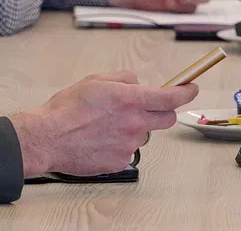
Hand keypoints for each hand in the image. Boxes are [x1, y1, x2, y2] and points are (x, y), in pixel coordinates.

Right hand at [9, 71, 198, 176]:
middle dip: (162, 111)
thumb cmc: (67, 108)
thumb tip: (137, 82)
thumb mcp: (95, 80)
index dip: (186, 92)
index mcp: (130, 100)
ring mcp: (129, 145)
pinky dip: (119, 143)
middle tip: (145, 107)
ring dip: (135, 128)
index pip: (171, 97)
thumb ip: (123, 78)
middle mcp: (135, 124)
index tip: (191, 89)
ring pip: (144, 135)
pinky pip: (128, 150)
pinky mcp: (120, 161)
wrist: (49, 138)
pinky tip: (100, 138)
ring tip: (106, 125)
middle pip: (166, 119)